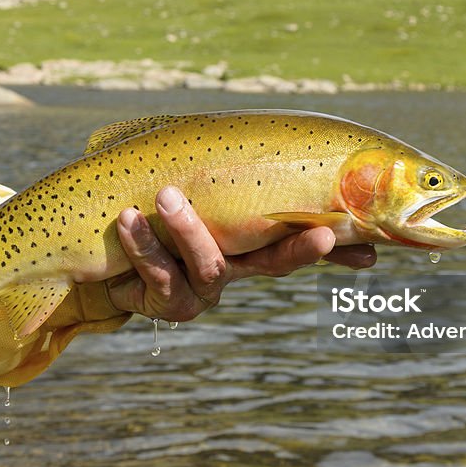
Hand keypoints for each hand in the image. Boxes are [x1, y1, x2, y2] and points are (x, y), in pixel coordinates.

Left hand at [106, 185, 375, 321]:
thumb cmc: (157, 219)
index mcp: (247, 245)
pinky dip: (142, 242)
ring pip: (209, 265)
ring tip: (168, 195)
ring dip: (189, 228)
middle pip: (273, 263)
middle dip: (299, 250)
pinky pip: (158, 271)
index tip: (360, 244)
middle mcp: (232, 270)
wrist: (105, 257)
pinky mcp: (164, 301)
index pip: (295, 242)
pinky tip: (129, 217)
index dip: (328, 246)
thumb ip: (228, 190)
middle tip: (322, 233)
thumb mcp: (193, 200)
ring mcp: (200, 290)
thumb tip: (273, 165)